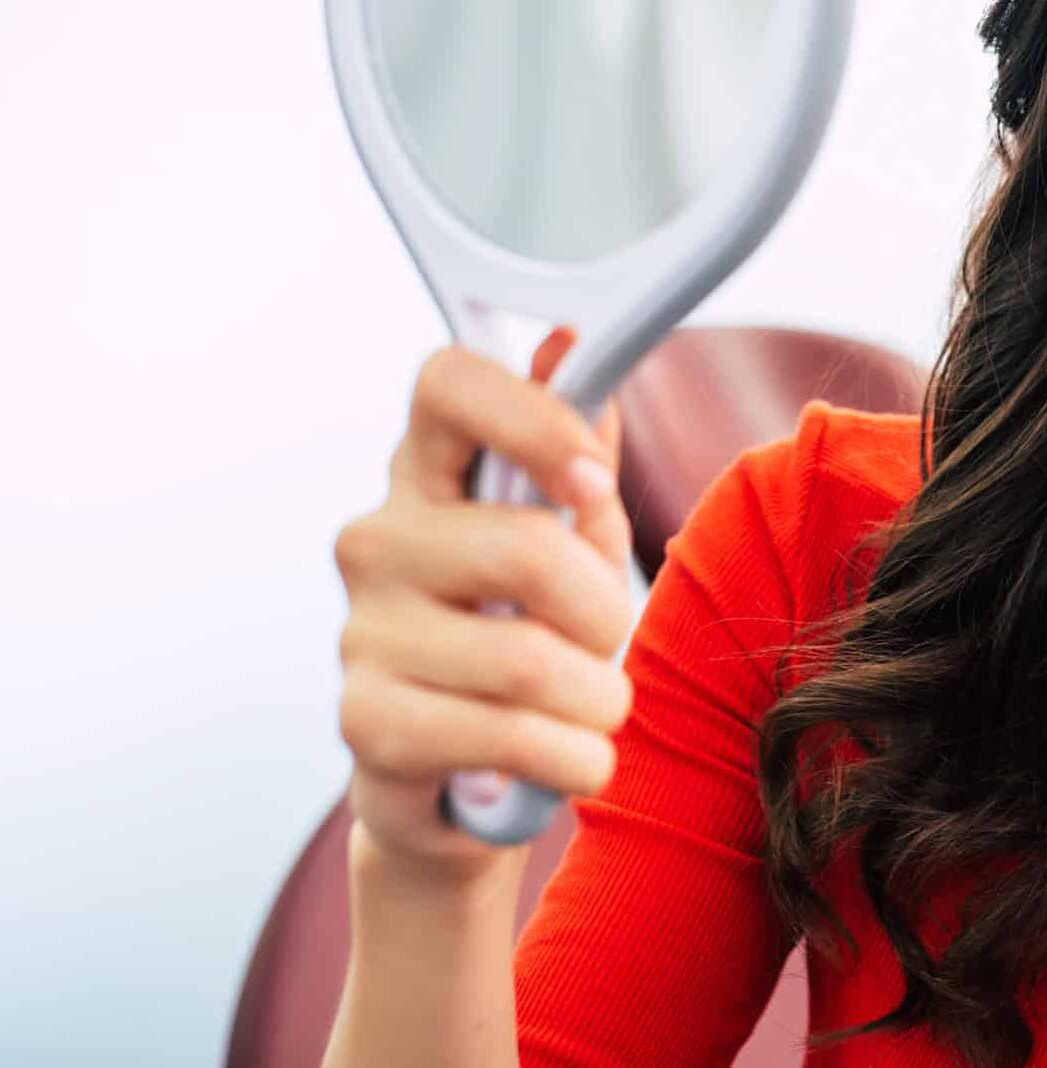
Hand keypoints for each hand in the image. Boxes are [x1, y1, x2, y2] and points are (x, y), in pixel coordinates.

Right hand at [333, 326, 633, 885]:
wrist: (471, 779)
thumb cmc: (531, 637)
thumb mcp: (574, 541)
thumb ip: (579, 453)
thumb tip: (566, 345)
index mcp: (430, 473)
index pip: (447, 381)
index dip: (534, 418)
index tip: (590, 478)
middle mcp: (379, 539)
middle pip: (527, 548)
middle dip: (604, 611)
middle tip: (603, 640)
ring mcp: (363, 631)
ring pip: (529, 660)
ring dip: (598, 700)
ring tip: (591, 711)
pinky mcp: (367, 723)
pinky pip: (509, 735)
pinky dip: (572, 757)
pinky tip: (570, 758)